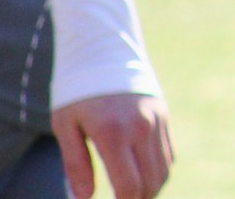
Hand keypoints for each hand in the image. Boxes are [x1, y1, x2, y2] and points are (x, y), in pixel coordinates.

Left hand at [52, 91, 173, 198]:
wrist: (105, 50)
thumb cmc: (77, 91)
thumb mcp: (66, 126)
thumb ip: (75, 164)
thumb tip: (84, 198)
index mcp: (113, 133)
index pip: (129, 185)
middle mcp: (141, 127)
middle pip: (151, 183)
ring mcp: (156, 121)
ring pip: (164, 171)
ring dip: (150, 189)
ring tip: (131, 196)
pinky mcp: (163, 115)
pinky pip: (168, 154)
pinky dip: (158, 171)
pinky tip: (141, 177)